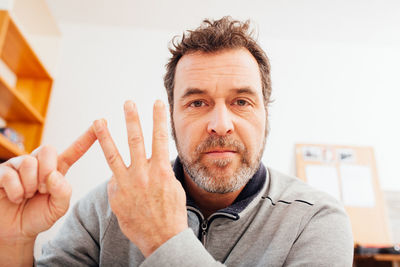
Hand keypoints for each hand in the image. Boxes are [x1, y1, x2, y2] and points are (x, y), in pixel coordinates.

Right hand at [0, 126, 95, 245]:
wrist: (15, 233)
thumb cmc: (37, 217)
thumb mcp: (58, 208)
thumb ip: (63, 193)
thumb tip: (54, 174)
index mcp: (57, 170)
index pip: (74, 151)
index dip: (87, 138)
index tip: (101, 122)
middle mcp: (38, 163)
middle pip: (48, 149)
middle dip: (47, 171)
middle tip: (41, 190)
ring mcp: (18, 166)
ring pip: (28, 162)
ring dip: (29, 185)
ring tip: (27, 195)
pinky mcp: (1, 173)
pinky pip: (10, 175)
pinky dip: (16, 192)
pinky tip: (15, 198)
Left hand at [93, 100, 187, 256]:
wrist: (162, 238)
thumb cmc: (171, 212)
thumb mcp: (173, 187)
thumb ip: (160, 170)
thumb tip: (152, 159)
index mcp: (161, 170)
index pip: (160, 137)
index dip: (158, 117)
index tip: (157, 102)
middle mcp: (143, 174)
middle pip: (135, 140)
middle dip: (132, 119)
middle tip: (127, 103)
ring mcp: (126, 184)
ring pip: (112, 155)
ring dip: (104, 135)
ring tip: (97, 120)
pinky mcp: (115, 195)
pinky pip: (114, 180)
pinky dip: (118, 177)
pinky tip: (124, 184)